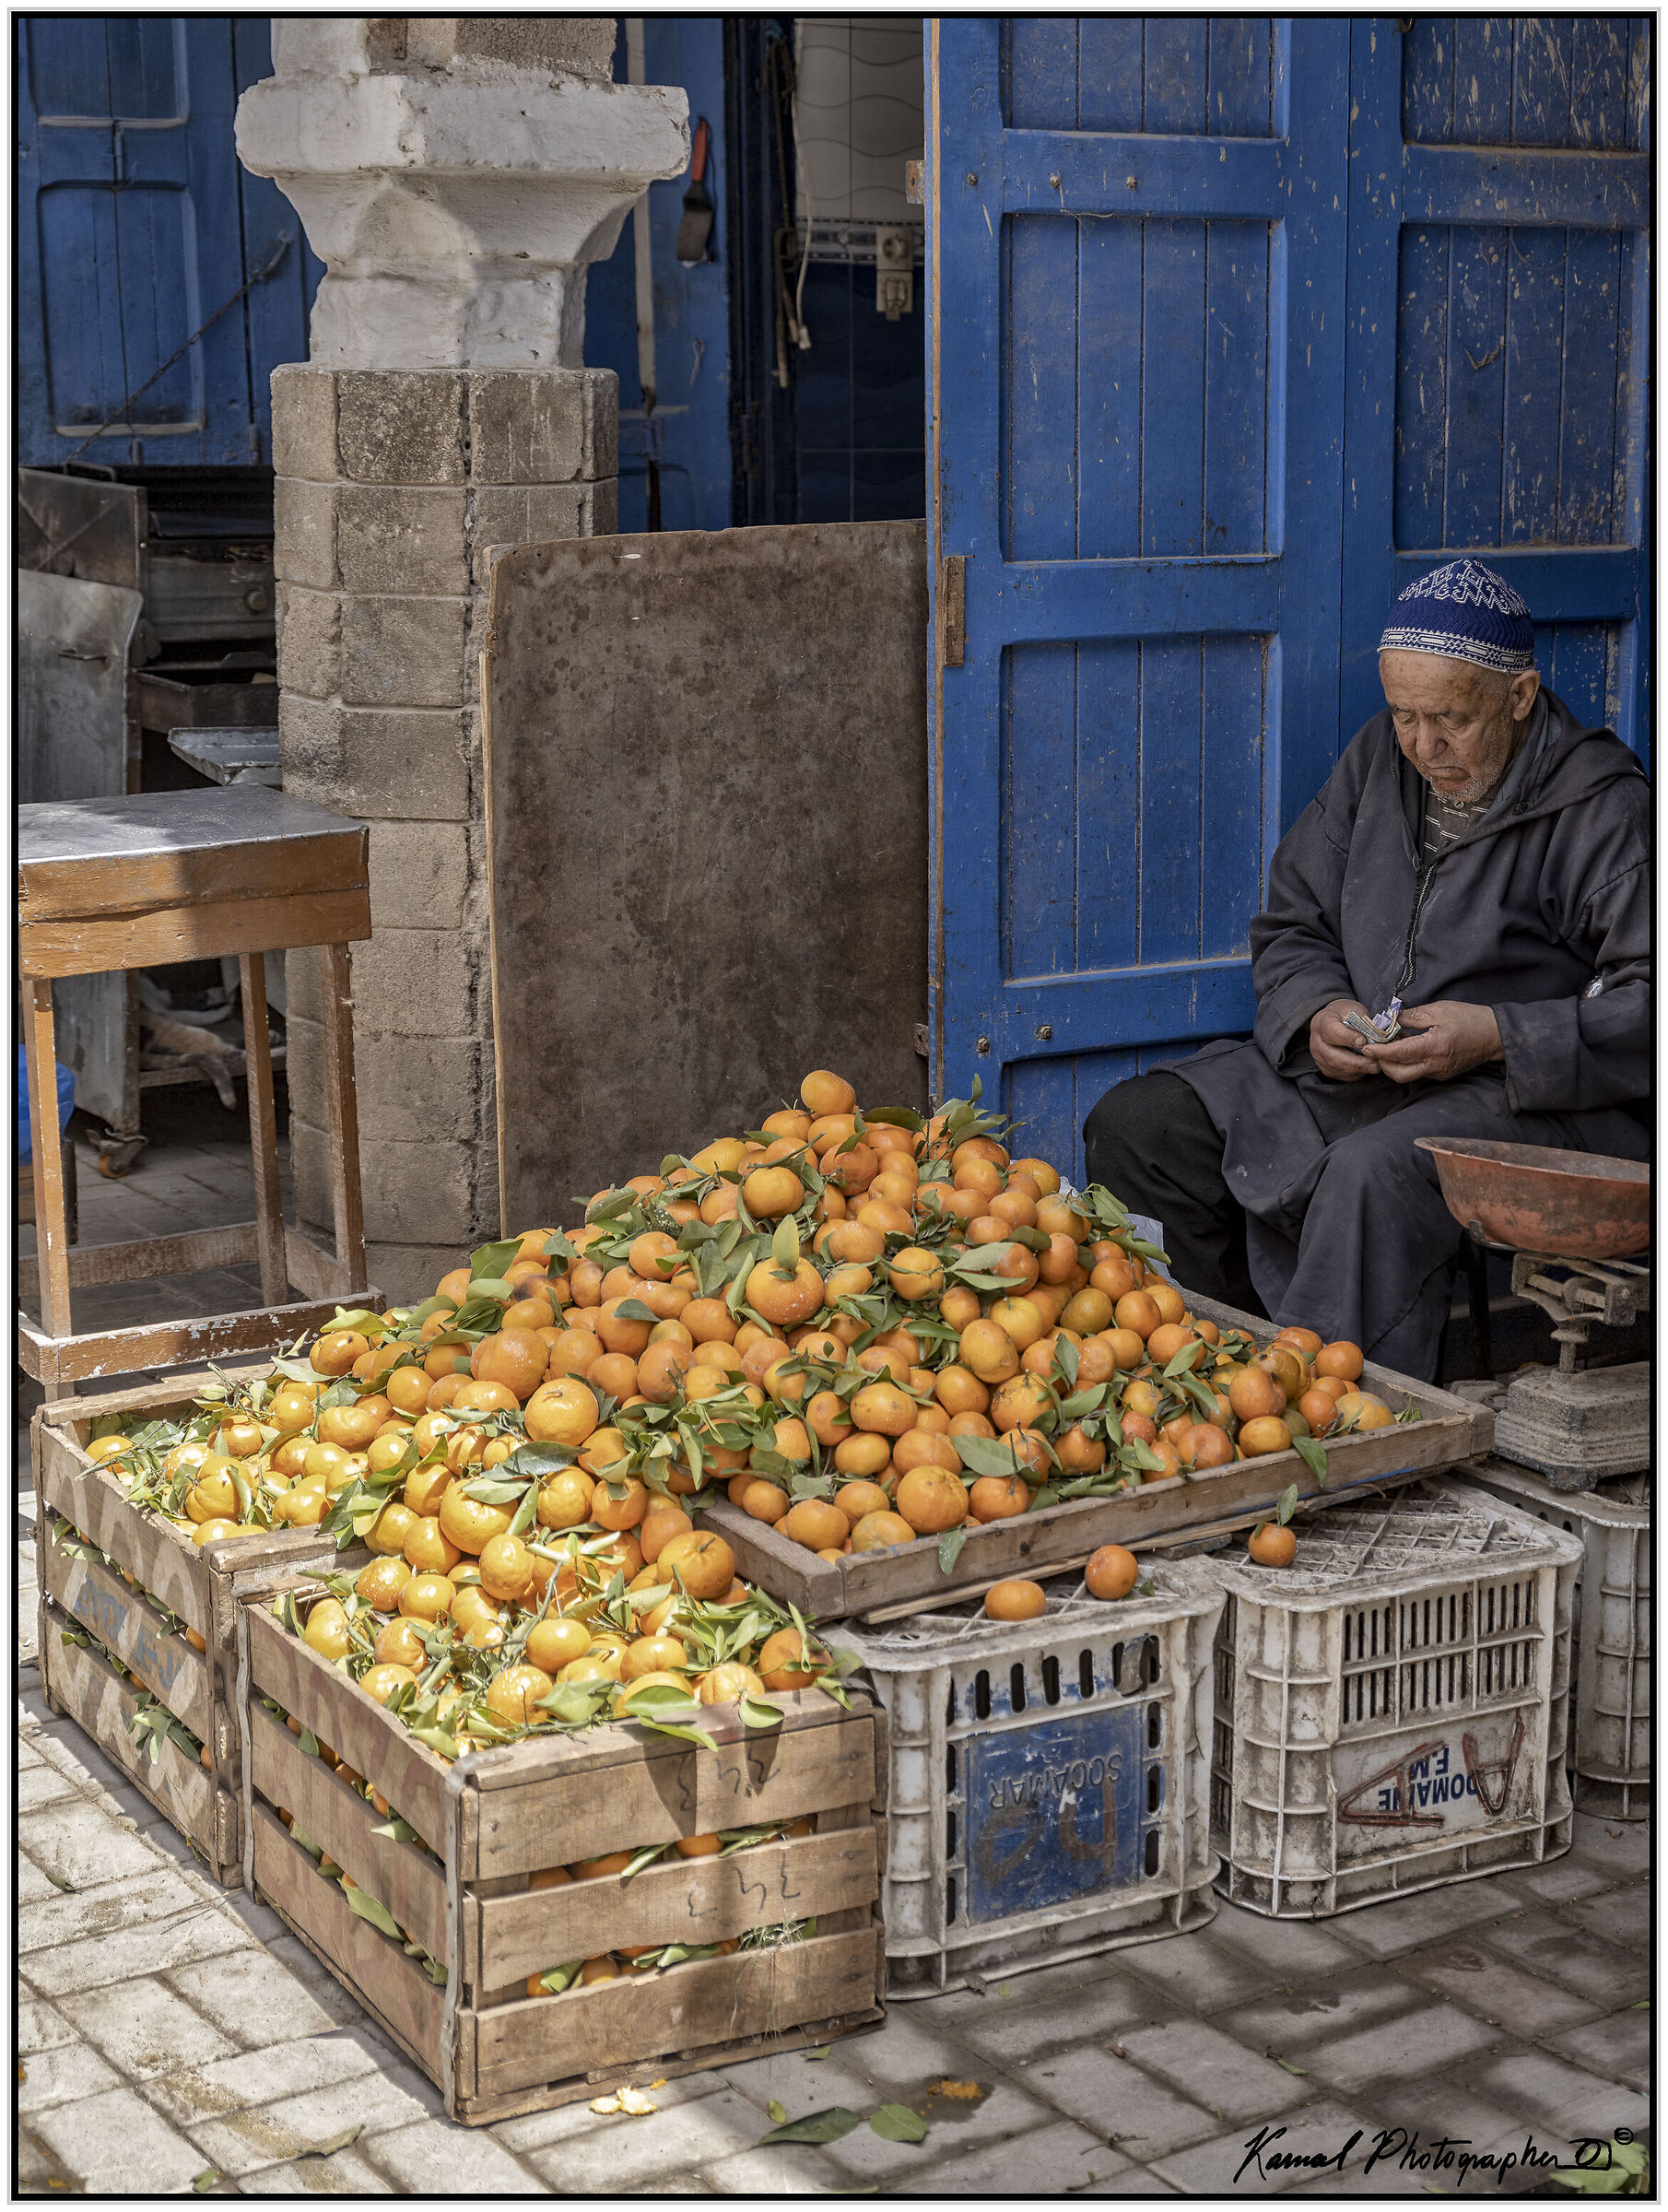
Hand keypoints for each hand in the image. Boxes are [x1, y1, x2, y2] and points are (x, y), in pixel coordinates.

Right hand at [1309, 999, 1376, 1080]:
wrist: (1335, 1020)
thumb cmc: (1346, 1014)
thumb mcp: (1354, 1010)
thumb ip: (1361, 1022)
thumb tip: (1374, 1036)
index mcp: (1322, 1022)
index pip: (1332, 1032)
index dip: (1347, 1038)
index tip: (1363, 1041)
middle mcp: (1316, 1041)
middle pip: (1333, 1057)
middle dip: (1356, 1062)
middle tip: (1374, 1064)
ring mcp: (1318, 1056)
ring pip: (1337, 1068)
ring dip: (1358, 1070)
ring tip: (1374, 1067)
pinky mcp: (1325, 1068)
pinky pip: (1340, 1075)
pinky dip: (1355, 1074)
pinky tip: (1366, 1069)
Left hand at [1361, 1001, 1502, 1085]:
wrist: (1494, 1035)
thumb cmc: (1469, 1018)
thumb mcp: (1438, 1010)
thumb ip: (1411, 1016)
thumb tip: (1389, 1019)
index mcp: (1433, 1047)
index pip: (1398, 1054)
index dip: (1379, 1051)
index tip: (1366, 1046)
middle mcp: (1435, 1065)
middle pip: (1398, 1074)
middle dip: (1382, 1063)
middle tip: (1375, 1047)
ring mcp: (1439, 1072)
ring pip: (1407, 1075)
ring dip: (1393, 1064)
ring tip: (1391, 1044)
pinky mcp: (1442, 1074)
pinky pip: (1418, 1072)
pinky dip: (1407, 1063)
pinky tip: (1406, 1048)